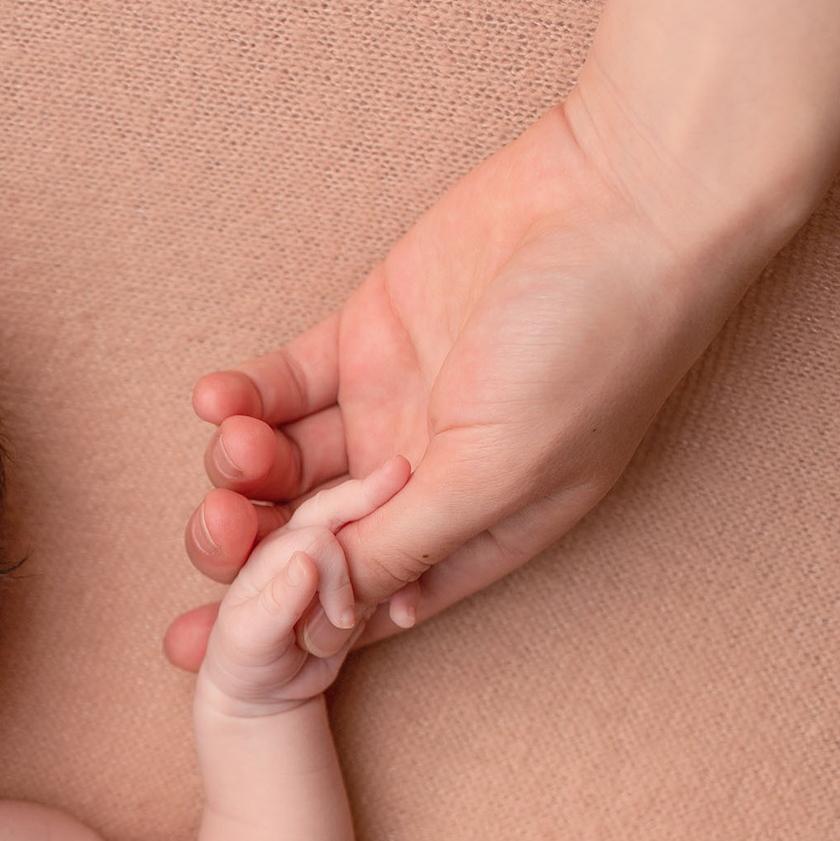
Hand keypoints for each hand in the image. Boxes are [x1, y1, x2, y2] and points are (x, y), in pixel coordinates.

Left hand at [170, 104, 750, 667]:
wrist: (623, 201)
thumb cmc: (594, 347)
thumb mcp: (498, 471)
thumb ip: (405, 544)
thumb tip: (324, 623)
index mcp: (471, 531)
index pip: (362, 598)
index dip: (291, 619)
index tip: (221, 639)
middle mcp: (425, 478)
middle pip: (308, 537)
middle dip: (252, 544)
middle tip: (224, 525)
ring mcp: (390, 406)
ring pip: (284, 465)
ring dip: (243, 467)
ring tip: (241, 443)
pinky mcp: (363, 337)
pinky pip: (279, 386)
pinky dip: (239, 398)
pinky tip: (216, 399)